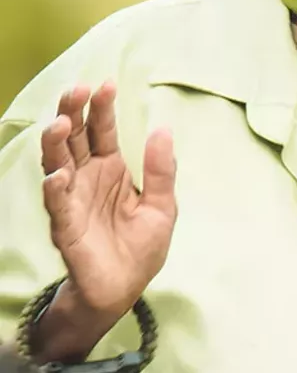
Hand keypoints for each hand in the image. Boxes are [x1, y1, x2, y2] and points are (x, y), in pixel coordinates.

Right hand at [40, 84, 176, 326]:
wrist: (124, 289)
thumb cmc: (140, 247)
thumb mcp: (162, 207)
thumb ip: (161, 171)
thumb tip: (163, 129)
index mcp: (111, 168)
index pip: (102, 130)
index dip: (102, 107)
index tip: (107, 84)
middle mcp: (86, 177)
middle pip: (74, 136)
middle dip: (73, 112)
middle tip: (77, 89)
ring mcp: (72, 198)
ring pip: (57, 162)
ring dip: (56, 142)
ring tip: (61, 123)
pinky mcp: (65, 225)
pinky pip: (56, 203)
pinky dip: (55, 188)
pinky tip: (59, 175)